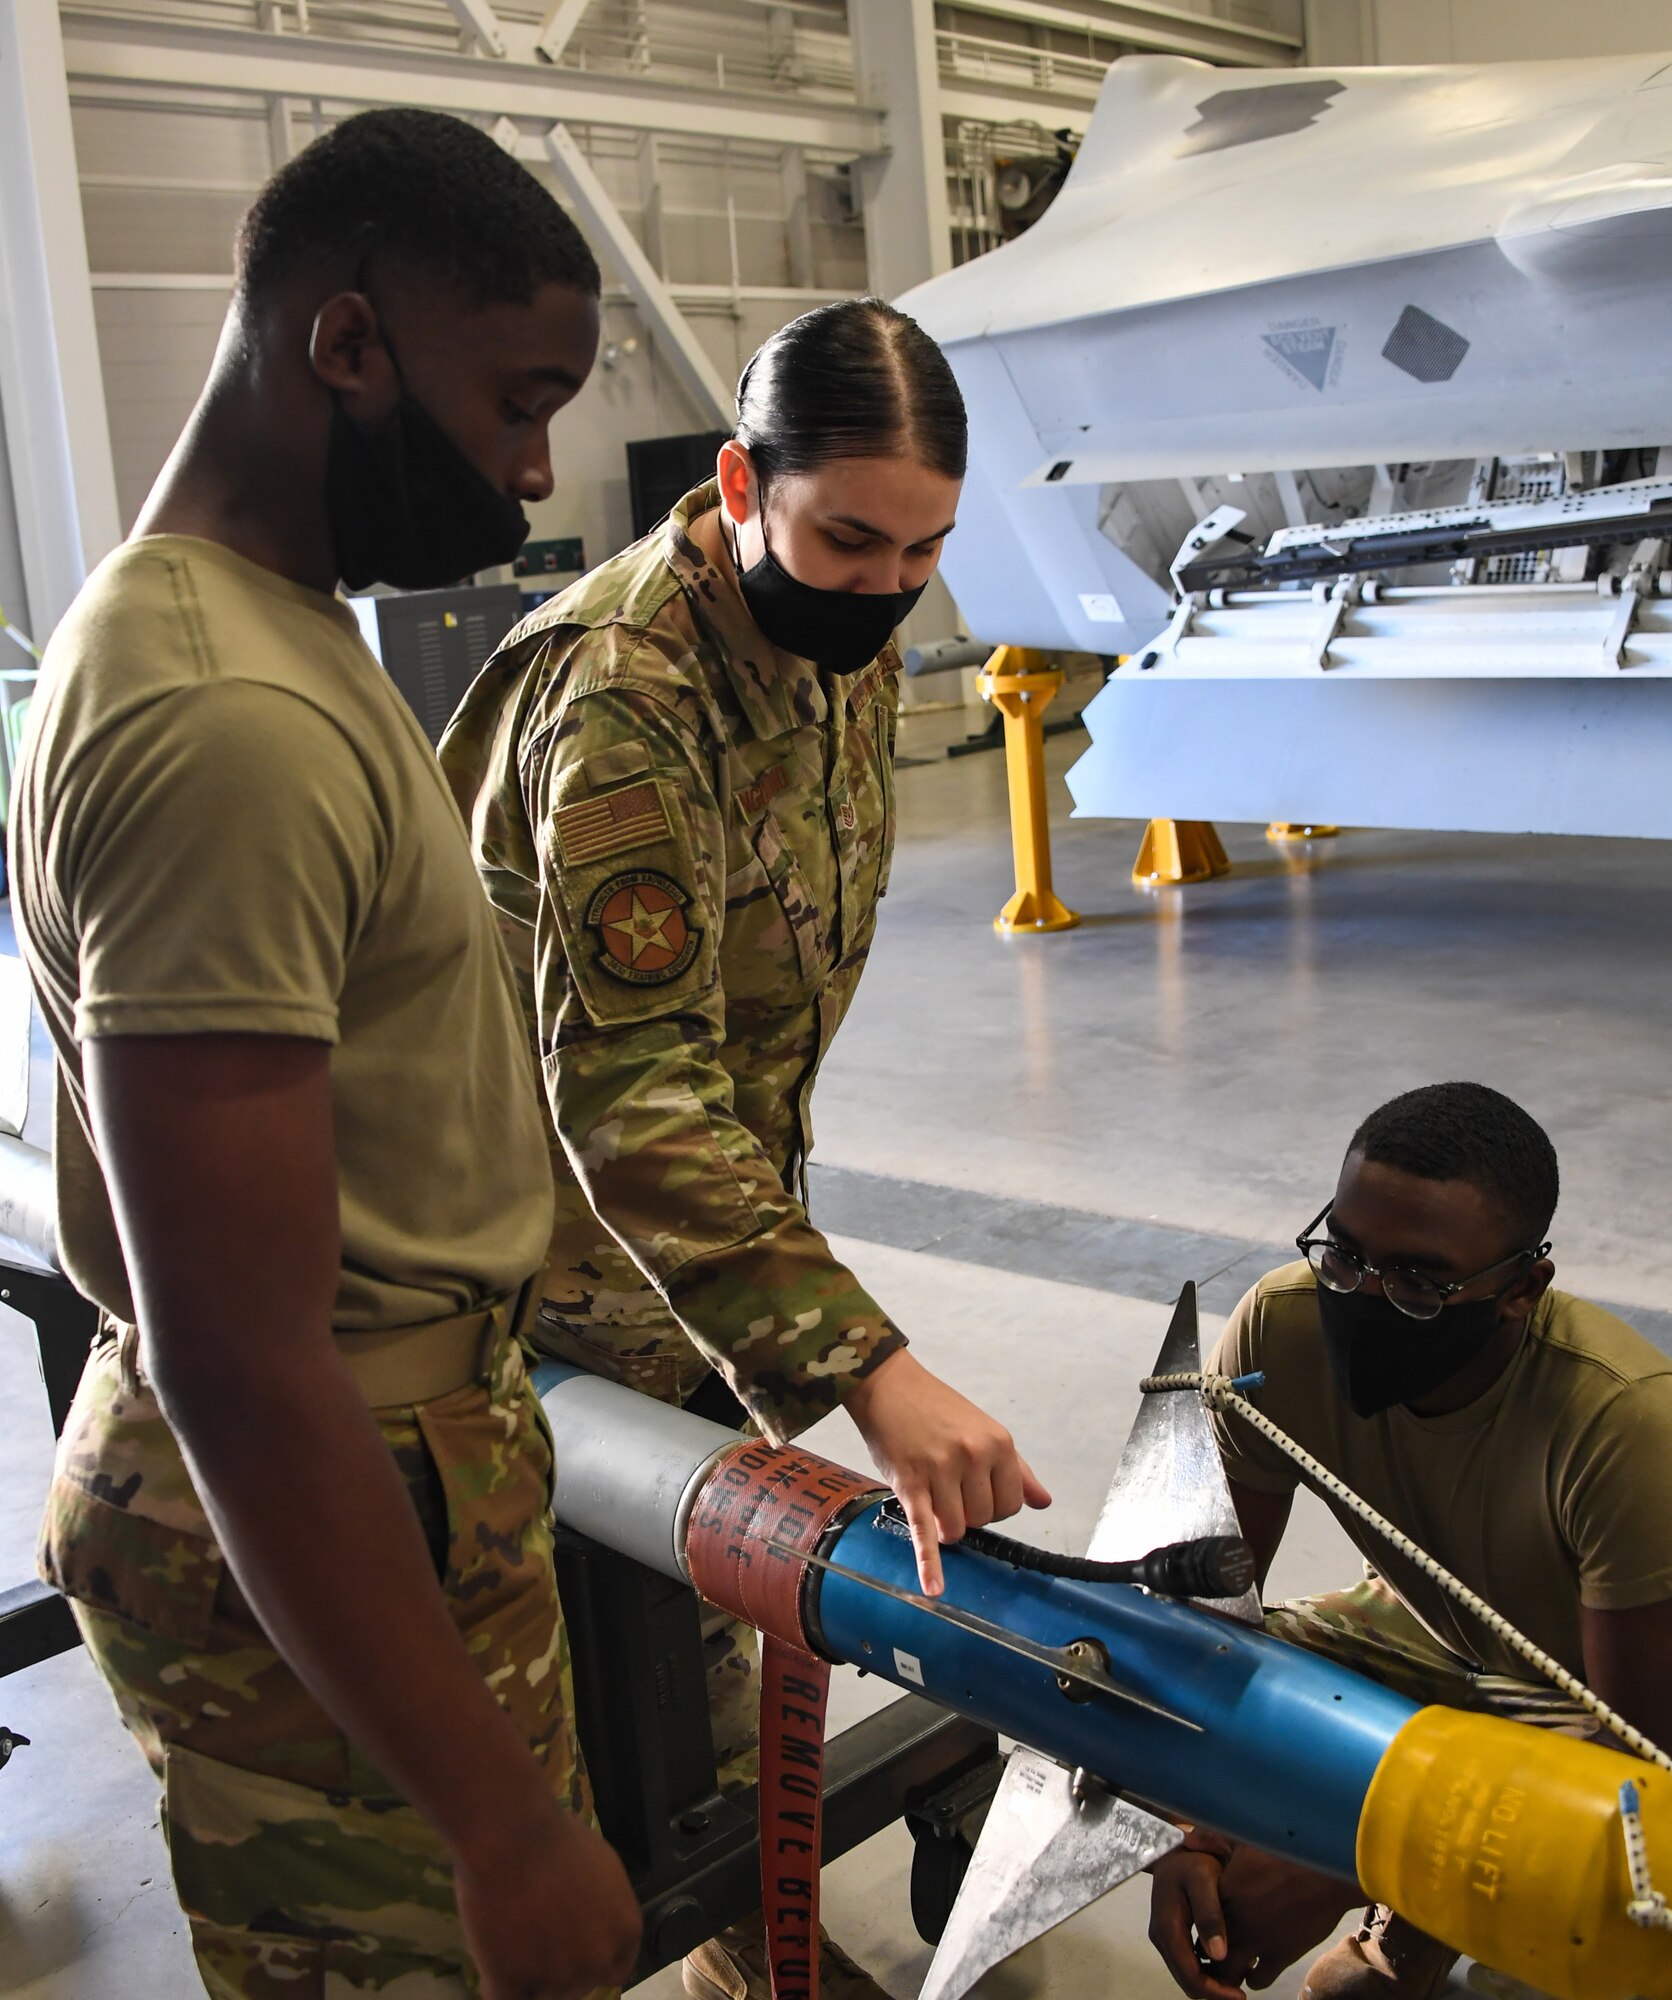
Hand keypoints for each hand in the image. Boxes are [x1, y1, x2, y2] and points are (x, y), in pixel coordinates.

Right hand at [453, 1800, 640, 1999]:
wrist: (511, 1835)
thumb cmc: (555, 1837)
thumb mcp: (600, 1866)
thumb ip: (602, 1906)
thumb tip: (593, 1919)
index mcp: (624, 1931)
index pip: (615, 1969)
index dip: (590, 1963)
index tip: (571, 1953)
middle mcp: (596, 1961)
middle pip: (576, 1985)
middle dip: (557, 1968)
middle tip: (534, 1938)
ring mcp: (556, 1978)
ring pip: (540, 1994)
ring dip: (526, 1973)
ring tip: (509, 1935)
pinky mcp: (512, 1983)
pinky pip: (503, 1999)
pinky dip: (496, 1984)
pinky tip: (493, 1962)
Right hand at [844, 1350, 1050, 1594]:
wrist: (888, 1384)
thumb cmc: (935, 1407)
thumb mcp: (984, 1430)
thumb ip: (1017, 1468)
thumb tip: (1043, 1502)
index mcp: (998, 1444)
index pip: (1011, 1507)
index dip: (992, 1509)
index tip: (975, 1495)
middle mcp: (974, 1456)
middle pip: (982, 1520)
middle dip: (966, 1514)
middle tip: (948, 1490)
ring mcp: (941, 1469)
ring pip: (955, 1529)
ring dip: (943, 1525)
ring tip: (931, 1498)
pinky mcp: (910, 1482)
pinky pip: (924, 1529)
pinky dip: (929, 1562)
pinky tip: (932, 1587)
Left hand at [1149, 1843, 1358, 1998]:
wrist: (1325, 1873)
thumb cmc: (1286, 1851)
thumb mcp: (1245, 1839)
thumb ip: (1213, 1839)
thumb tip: (1188, 1838)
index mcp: (1222, 1893)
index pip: (1197, 1920)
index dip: (1198, 1928)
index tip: (1200, 1930)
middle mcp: (1235, 1922)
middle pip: (1208, 1955)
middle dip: (1208, 1960)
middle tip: (1214, 1958)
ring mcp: (1257, 1942)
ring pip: (1230, 1973)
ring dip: (1229, 1973)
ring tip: (1232, 1968)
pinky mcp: (1280, 1956)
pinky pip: (1258, 1979)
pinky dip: (1254, 1978)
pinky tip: (1255, 1971)